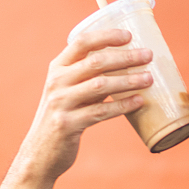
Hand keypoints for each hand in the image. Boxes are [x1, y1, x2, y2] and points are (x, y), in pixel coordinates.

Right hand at [17, 28, 153, 180]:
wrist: (40, 152)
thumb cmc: (64, 116)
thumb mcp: (68, 91)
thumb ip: (88, 77)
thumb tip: (127, 65)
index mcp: (57, 68)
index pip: (81, 42)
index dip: (106, 36)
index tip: (129, 35)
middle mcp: (57, 82)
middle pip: (96, 62)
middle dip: (125, 57)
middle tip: (148, 56)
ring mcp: (61, 103)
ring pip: (100, 85)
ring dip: (128, 81)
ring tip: (149, 78)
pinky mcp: (68, 124)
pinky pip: (101, 112)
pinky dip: (122, 106)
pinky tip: (139, 101)